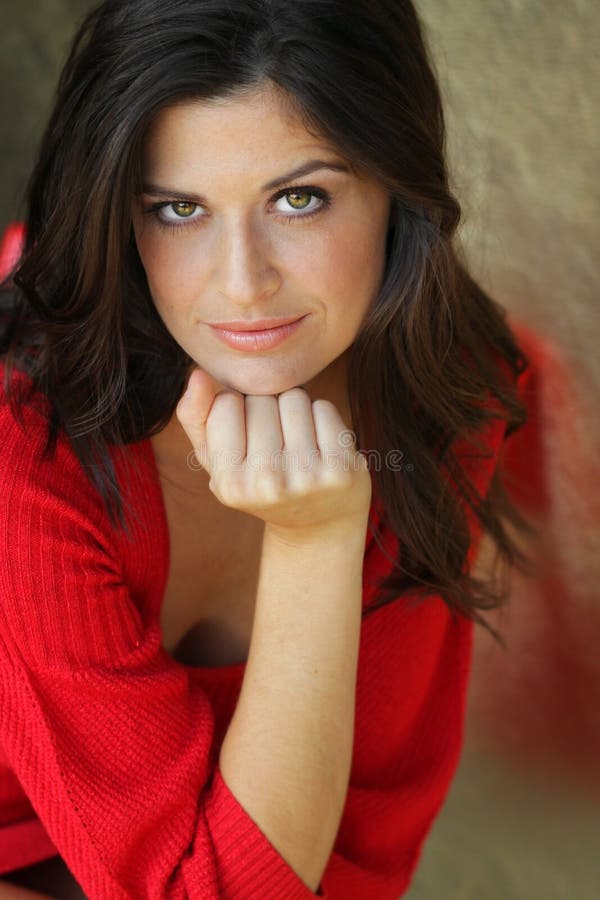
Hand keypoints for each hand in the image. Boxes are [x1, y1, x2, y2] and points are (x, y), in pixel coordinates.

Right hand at [175, 367, 371, 533]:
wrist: (317, 524)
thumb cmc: (260, 482)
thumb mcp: (218, 459)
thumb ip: (195, 417)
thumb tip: (197, 375)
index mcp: (229, 483)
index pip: (226, 403)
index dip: (237, 409)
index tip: (246, 437)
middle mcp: (266, 483)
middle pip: (262, 399)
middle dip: (268, 410)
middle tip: (276, 444)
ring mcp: (306, 477)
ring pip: (294, 398)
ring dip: (295, 410)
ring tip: (296, 443)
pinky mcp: (340, 469)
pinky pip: (324, 408)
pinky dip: (321, 417)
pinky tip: (320, 445)